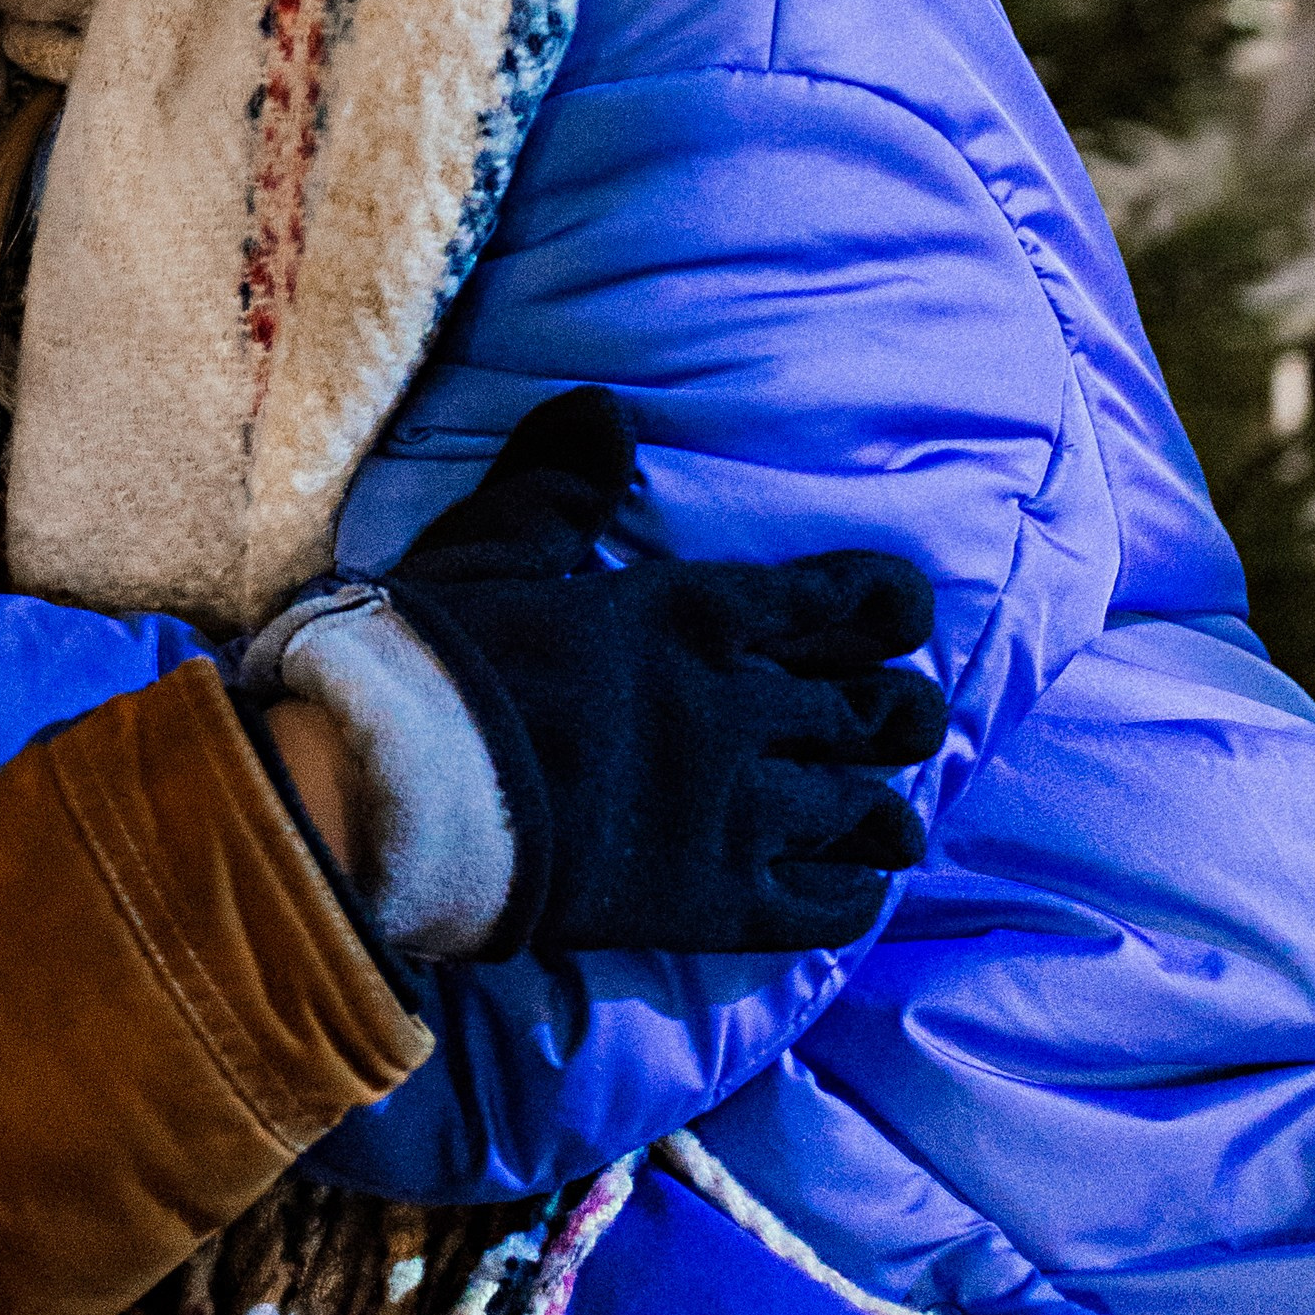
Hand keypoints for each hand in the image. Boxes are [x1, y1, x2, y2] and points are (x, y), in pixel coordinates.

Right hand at [388, 390, 943, 960]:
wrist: (404, 791)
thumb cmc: (437, 663)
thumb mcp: (493, 548)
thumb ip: (558, 485)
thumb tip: (604, 407)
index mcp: (692, 615)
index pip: (831, 602)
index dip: (886, 606)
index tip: (908, 612)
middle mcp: (736, 708)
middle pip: (867, 713)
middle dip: (902, 715)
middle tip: (911, 718)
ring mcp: (734, 812)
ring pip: (857, 810)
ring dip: (887, 813)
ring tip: (898, 821)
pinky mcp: (712, 902)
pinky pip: (817, 907)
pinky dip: (852, 898)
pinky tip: (860, 892)